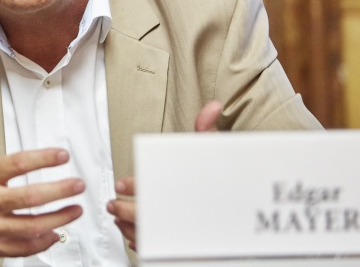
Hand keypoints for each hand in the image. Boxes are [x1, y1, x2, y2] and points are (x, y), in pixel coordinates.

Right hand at [0, 99, 83, 256]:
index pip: (17, 164)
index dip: (43, 158)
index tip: (62, 155)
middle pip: (30, 198)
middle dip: (60, 191)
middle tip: (77, 185)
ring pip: (30, 226)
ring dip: (58, 219)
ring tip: (74, 210)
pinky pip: (20, 248)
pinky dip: (40, 243)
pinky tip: (54, 235)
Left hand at [106, 100, 223, 251]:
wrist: (246, 222)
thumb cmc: (229, 187)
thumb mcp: (217, 156)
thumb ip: (208, 132)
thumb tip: (211, 107)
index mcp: (181, 193)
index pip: (151, 188)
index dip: (134, 186)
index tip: (122, 184)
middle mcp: (179, 217)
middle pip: (143, 215)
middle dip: (123, 209)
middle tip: (113, 204)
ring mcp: (179, 237)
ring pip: (146, 237)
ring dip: (128, 228)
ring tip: (118, 219)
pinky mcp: (180, 250)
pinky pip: (155, 251)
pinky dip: (141, 244)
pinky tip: (134, 238)